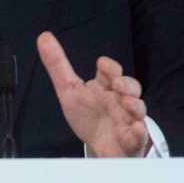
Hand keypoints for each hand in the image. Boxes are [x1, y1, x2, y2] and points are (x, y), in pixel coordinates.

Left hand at [36, 31, 148, 157]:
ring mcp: (127, 119)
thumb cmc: (88, 115)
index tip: (102, 64)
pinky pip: (139, 136)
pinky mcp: (132, 139)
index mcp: (105, 87)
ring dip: (135, 105)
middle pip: (131, 87)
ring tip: (127, 102)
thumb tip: (44, 37)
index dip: (109, 67)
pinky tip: (137, 128)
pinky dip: (139, 132)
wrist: (98, 145)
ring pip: (138, 109)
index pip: (111, 72)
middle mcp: (119, 100)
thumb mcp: (69, 89)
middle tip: (117, 84)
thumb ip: (57, 65)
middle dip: (126, 84)